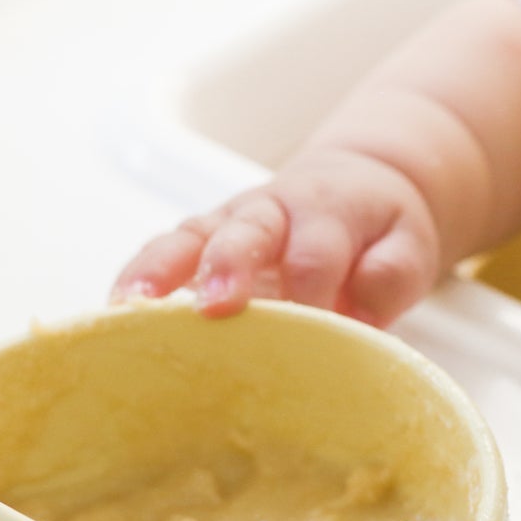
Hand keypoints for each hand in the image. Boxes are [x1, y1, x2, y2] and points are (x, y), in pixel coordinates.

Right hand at [110, 147, 442, 326]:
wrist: (355, 183)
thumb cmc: (378, 228)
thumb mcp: (407, 245)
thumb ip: (392, 276)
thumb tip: (360, 315)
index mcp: (327, 211)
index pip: (317, 254)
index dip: (314, 295)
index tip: (312, 337)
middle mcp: (270, 210)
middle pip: (245, 234)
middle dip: (228, 268)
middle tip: (216, 308)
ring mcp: (226, 222)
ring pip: (187, 237)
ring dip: (158, 270)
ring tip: (130, 306)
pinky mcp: (197, 239)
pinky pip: (160, 254)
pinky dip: (135, 280)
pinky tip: (113, 315)